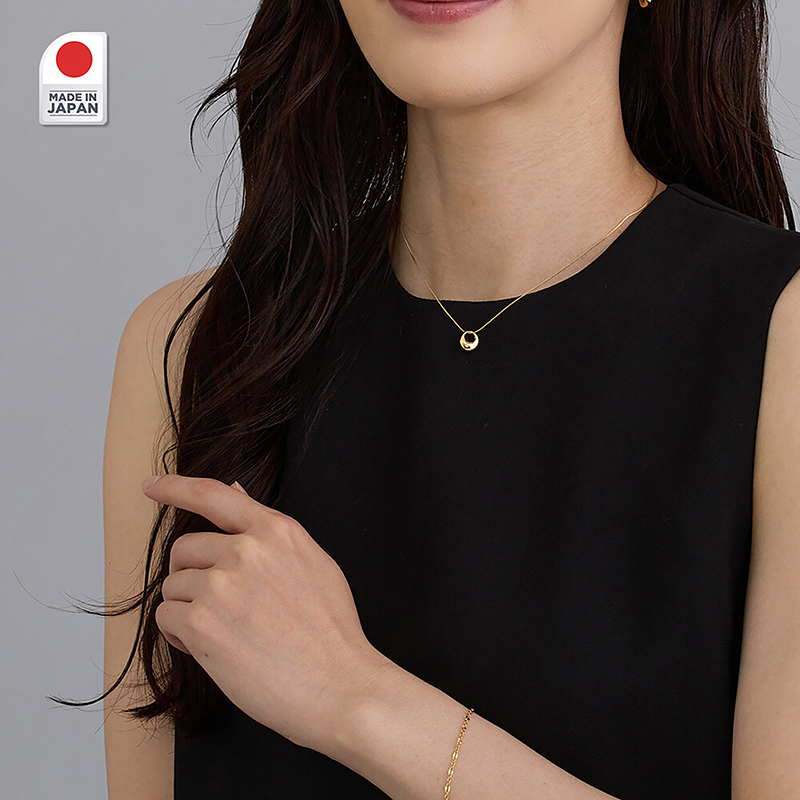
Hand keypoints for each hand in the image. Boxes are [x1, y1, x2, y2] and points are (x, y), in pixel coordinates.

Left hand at [142, 473, 391, 756]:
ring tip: (226, 633)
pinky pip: (166, 618)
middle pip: (185, 548)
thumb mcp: (314, 563)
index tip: (152, 487)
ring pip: (174, 586)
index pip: (213, 494)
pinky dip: (180, 636)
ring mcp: (222, 585)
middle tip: (218, 605)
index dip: (175, 487)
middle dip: (192, 576)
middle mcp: (247, 550)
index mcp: (277, 531)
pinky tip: (214, 650)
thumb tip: (236, 492)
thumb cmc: (331, 632)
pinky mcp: (201, 624)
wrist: (340, 686)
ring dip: (189, 610)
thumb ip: (269, 529)